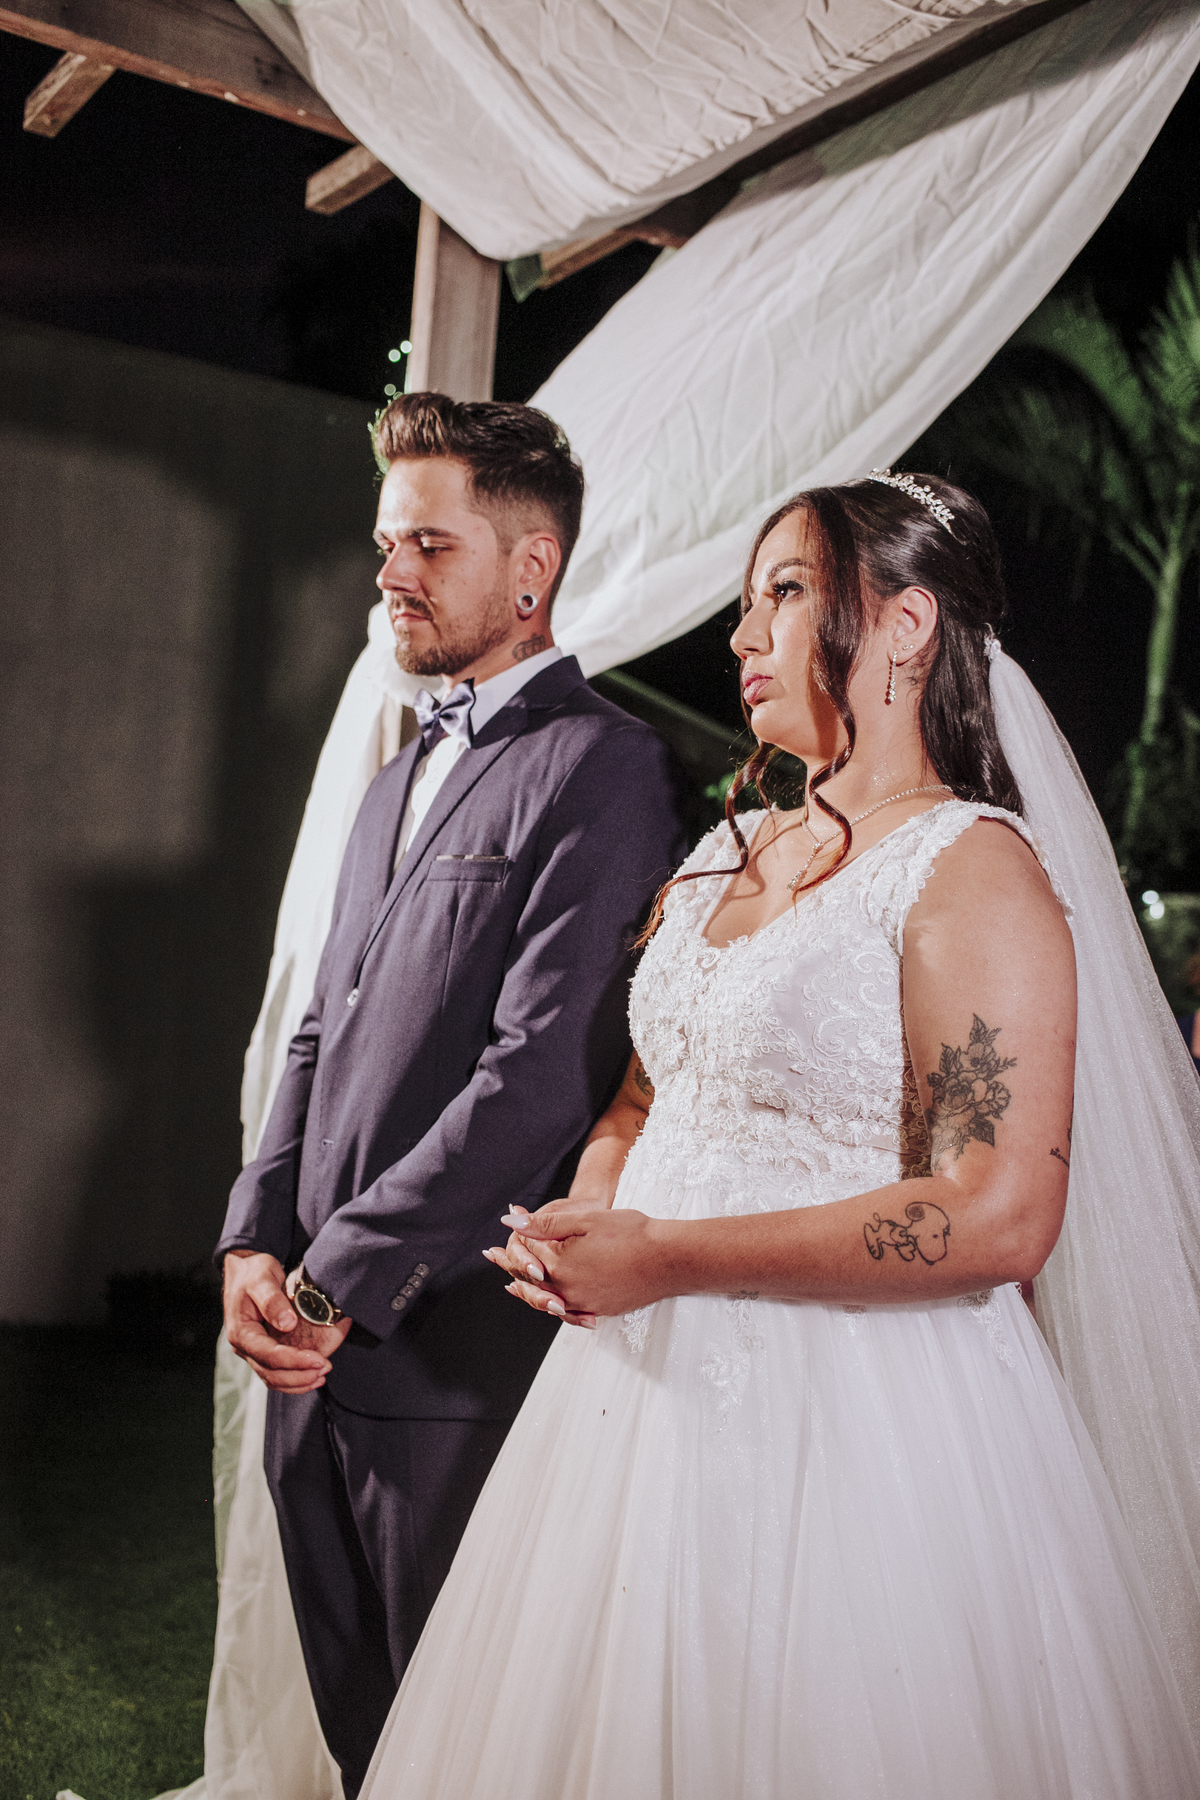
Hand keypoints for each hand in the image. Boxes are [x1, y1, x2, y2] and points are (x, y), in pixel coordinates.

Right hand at [223, 1251, 350, 1392]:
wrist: (245, 1269)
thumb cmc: (253, 1272)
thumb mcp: (261, 1279)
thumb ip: (272, 1301)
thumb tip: (287, 1324)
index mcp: (241, 1332)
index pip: (269, 1355)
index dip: (295, 1361)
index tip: (318, 1360)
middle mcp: (244, 1347)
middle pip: (271, 1373)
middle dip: (300, 1376)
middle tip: (325, 1368)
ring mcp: (252, 1351)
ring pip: (273, 1378)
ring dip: (298, 1382)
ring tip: (322, 1375)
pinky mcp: (261, 1350)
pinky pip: (275, 1373)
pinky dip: (293, 1379)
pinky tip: (312, 1375)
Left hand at [486, 1204, 665, 1321]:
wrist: (670, 1259)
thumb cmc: (632, 1233)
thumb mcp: (586, 1220)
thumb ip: (545, 1224)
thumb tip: (511, 1222)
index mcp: (562, 1267)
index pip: (528, 1258)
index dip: (511, 1248)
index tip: (493, 1246)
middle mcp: (570, 1291)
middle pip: (532, 1283)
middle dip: (512, 1270)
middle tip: (495, 1260)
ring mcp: (587, 1304)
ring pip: (548, 1301)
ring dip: (529, 1292)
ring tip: (514, 1286)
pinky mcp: (602, 1309)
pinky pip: (570, 1312)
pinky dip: (554, 1306)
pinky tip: (553, 1302)